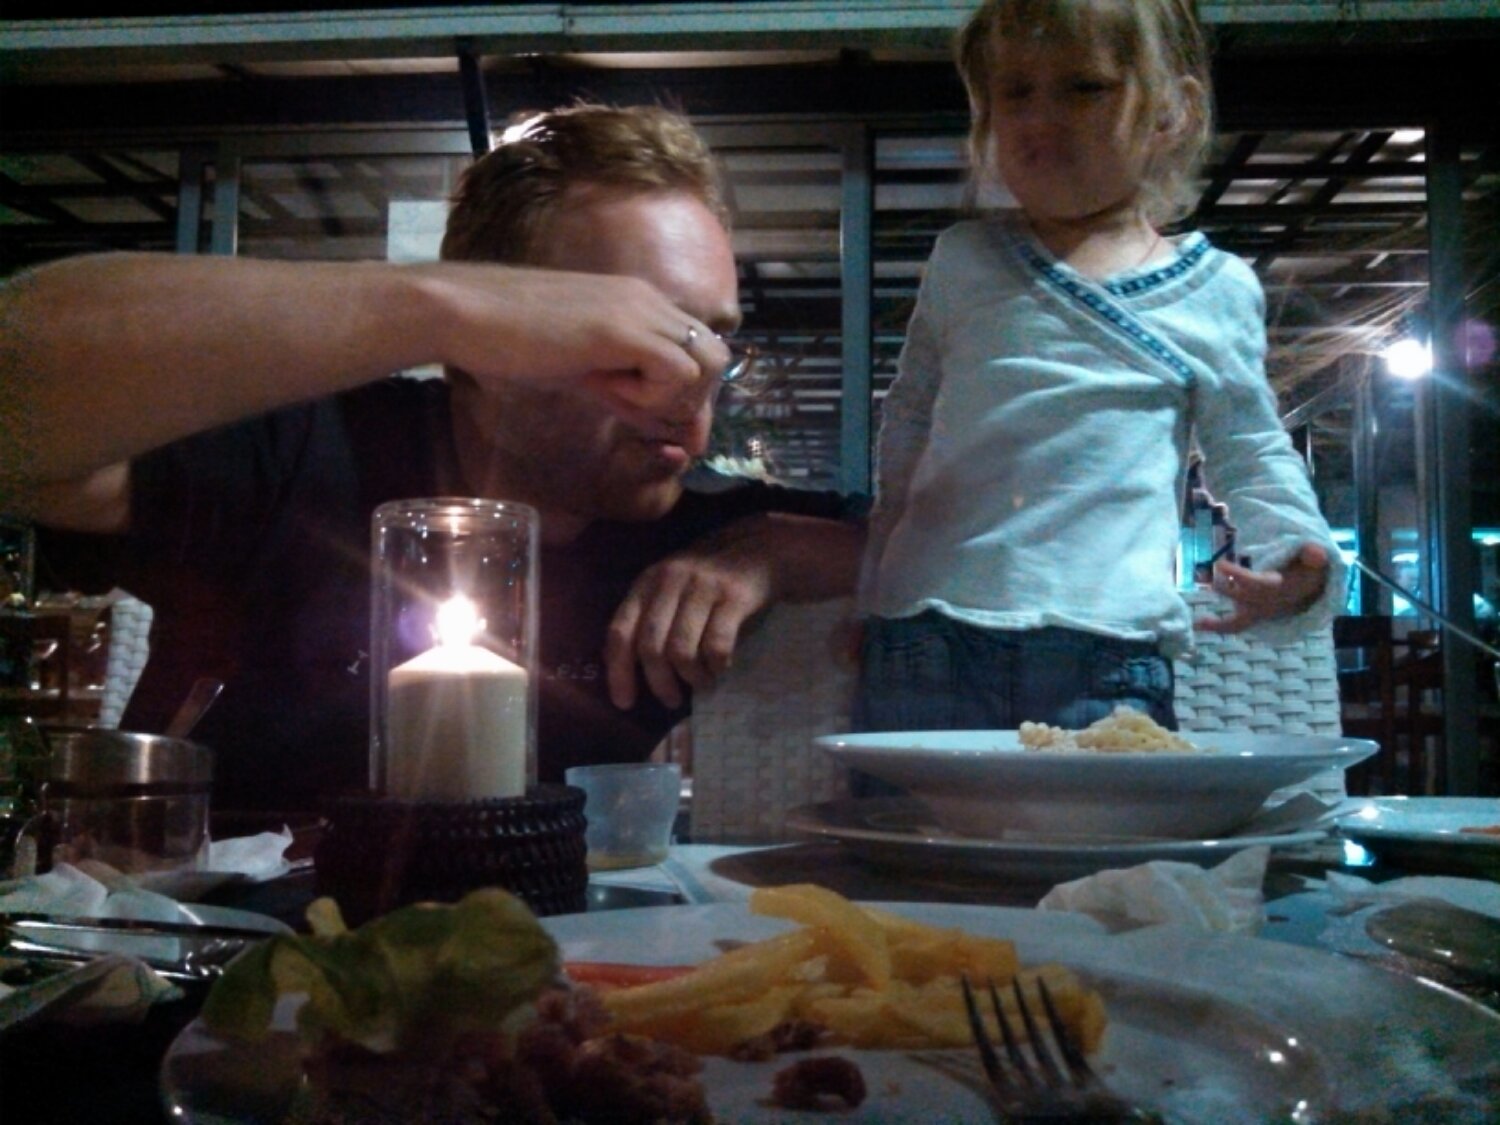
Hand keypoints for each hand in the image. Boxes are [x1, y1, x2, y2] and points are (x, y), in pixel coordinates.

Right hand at [418, 262, 728, 420]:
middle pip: (716, 356)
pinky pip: (676, 370)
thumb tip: (675, 433)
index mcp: (641, 302)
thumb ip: (632, 397)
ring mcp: (638, 309)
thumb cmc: (512, 343)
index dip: (692, 398)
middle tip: (642, 416)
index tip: (664, 429)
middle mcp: (649, 299)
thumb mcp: (585, 374)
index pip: (701, 350)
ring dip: (673, 397)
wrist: (465, 314)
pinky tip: (611, 392)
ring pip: (706, 362)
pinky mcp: (621, 328)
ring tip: (621, 399)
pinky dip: (655, 396)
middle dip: (692, 401)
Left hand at [605, 528, 776, 710]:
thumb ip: (649, 621)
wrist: (759, 547)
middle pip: (651, 647)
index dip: (618, 672)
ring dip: (692, 677)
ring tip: (702, 684)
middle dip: (660, 682)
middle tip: (672, 700)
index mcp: (647, 582)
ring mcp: (703, 586)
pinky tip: (721, 667)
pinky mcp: (734, 596)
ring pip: (682, 650)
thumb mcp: (671, 590)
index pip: (620, 632)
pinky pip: (716, 645)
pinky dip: (717, 666)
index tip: (625, 702)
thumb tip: (629, 675)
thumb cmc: (708, 580)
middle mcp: (670, 580)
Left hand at [1196, 543, 1330, 634]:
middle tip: (1205, 578)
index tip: (1220, 564)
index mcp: (1278, 588)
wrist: (1311, 591)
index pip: (1256, 583)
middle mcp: (1266, 603)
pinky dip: (1217, 627)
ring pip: (1237, 621)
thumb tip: (1316, 552)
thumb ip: (1313, 554)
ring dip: (1217, 622)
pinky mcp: (1251, 616)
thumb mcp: (1313, 560)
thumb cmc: (1307, 571)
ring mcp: (1257, 612)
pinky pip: (1235, 626)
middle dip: (1223, 590)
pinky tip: (1197, 625)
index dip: (1238, 576)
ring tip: (1197, 622)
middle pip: (1242, 599)